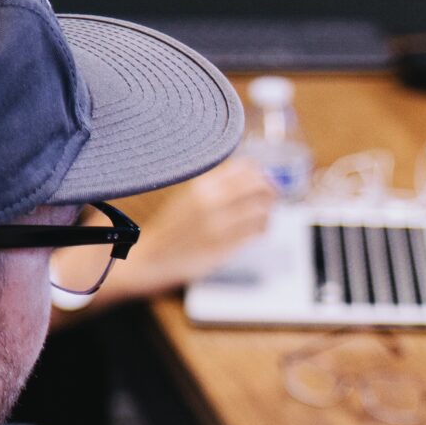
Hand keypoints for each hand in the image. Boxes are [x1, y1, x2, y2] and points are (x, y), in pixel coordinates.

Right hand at [52, 158, 276, 303]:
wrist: (152, 255)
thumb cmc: (173, 226)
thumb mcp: (190, 196)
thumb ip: (217, 184)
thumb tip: (252, 171)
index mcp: (200, 185)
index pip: (244, 169)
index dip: (259, 173)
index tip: (263, 178)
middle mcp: (211, 202)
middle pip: (259, 187)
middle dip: (271, 190)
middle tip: (272, 195)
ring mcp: (219, 225)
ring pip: (262, 210)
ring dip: (268, 211)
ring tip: (263, 214)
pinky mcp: (225, 246)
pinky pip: (257, 232)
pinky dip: (263, 228)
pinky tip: (257, 229)